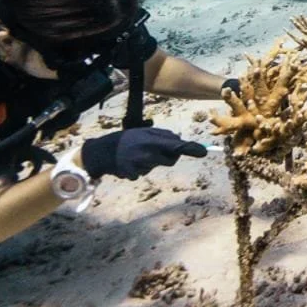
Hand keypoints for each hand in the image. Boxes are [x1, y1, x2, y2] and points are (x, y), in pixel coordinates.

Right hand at [80, 127, 206, 180]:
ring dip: (153, 161)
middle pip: (171, 160)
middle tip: (156, 149)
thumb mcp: (145, 131)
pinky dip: (141, 168)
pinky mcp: (134, 175)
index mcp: (153, 141)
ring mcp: (141, 166)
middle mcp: (148, 154)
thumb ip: (163, 136)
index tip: (204, 152)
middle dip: (169, 156)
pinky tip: (131, 162)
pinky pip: (145, 172)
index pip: (177, 146)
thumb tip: (180, 141)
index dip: (192, 149)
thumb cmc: (127, 139)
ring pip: (157, 166)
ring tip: (138, 153)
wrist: (103, 151)